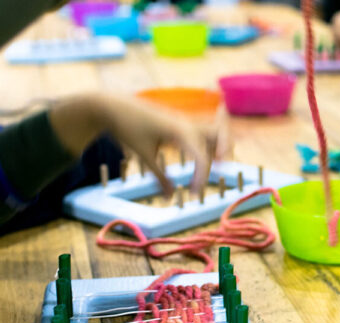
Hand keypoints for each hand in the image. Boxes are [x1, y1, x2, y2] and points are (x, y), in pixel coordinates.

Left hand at [49, 93, 214, 195]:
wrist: (114, 106)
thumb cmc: (128, 128)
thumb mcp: (143, 155)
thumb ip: (159, 177)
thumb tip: (169, 198)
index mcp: (179, 130)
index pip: (201, 155)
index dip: (201, 177)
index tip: (192, 194)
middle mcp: (187, 124)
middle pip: (220, 134)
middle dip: (225, 152)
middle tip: (220, 170)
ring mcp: (185, 122)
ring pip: (215, 132)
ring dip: (219, 148)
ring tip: (212, 167)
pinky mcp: (181, 124)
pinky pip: (203, 133)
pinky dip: (209, 146)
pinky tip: (200, 162)